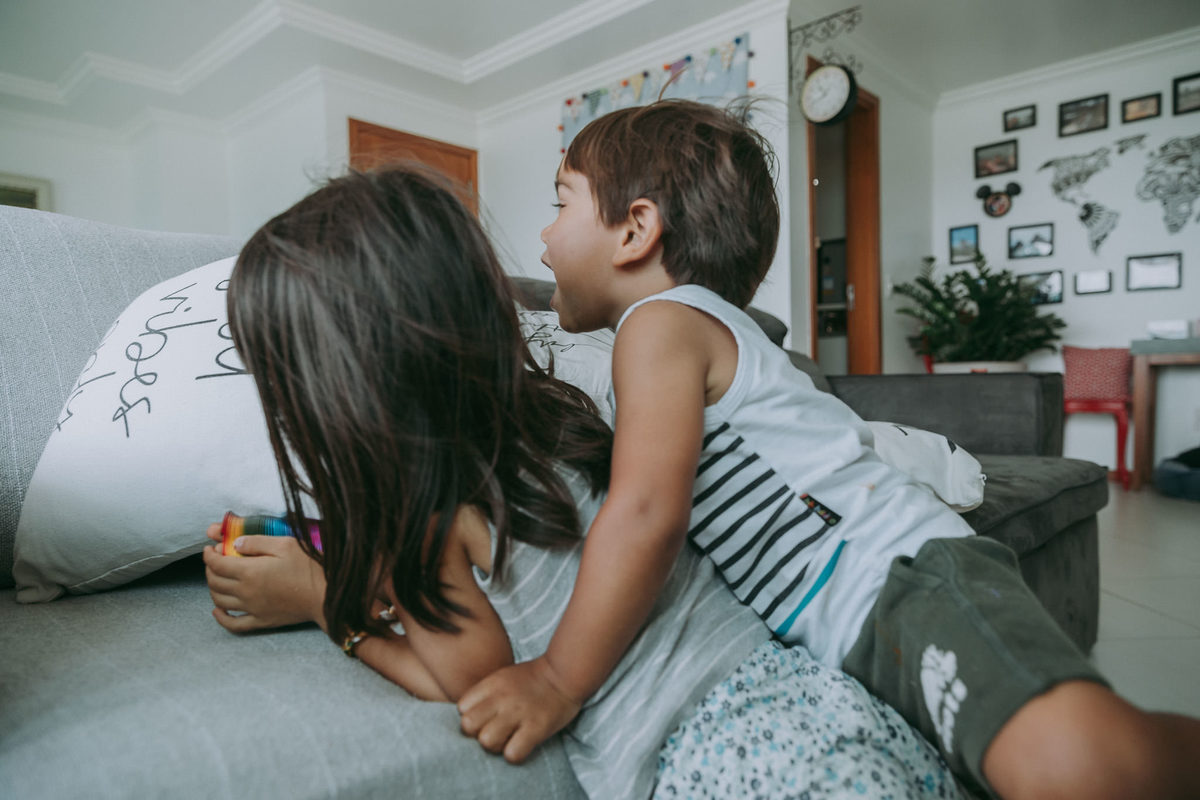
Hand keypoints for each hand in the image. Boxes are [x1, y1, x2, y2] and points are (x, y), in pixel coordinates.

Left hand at [203, 524, 326, 633]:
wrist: (324, 595)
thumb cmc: (309, 567)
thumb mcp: (285, 544)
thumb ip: (257, 542)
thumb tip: (235, 543)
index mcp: (250, 571)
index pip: (217, 563)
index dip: (209, 554)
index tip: (210, 548)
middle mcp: (246, 591)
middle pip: (214, 581)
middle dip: (209, 569)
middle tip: (215, 560)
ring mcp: (252, 609)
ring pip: (219, 601)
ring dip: (212, 588)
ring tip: (217, 579)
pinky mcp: (260, 621)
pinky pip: (233, 624)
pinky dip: (221, 618)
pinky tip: (217, 610)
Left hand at [457, 656, 582, 763]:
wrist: (565, 673)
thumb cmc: (533, 678)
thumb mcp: (503, 677)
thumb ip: (485, 694)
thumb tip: (467, 716)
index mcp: (492, 684)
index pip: (462, 708)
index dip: (471, 717)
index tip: (484, 719)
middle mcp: (502, 698)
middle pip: (468, 726)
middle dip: (477, 734)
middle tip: (494, 733)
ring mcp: (519, 713)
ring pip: (487, 741)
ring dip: (496, 747)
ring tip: (508, 741)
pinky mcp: (537, 727)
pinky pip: (513, 753)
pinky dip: (515, 754)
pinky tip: (522, 746)